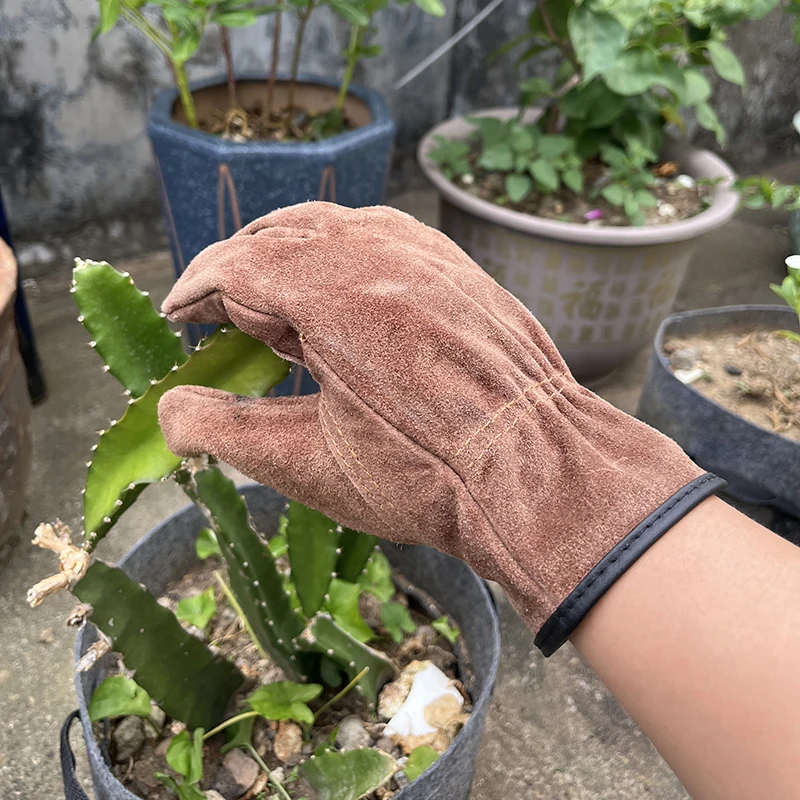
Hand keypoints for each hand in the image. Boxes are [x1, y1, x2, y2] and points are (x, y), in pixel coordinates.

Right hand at [158, 202, 721, 653]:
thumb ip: (228, 432)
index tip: (178, 315)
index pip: (238, 267)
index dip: (196, 290)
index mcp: (334, 297)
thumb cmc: (428, 478)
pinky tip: (342, 291)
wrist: (537, 472)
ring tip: (274, 305)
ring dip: (289, 256)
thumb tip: (171, 413)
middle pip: (281, 237)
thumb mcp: (311, 466)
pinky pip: (383, 236)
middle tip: (219, 317)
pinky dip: (343, 254)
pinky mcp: (455, 268)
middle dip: (238, 273)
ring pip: (334, 228)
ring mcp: (426, 255)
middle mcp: (380, 256)